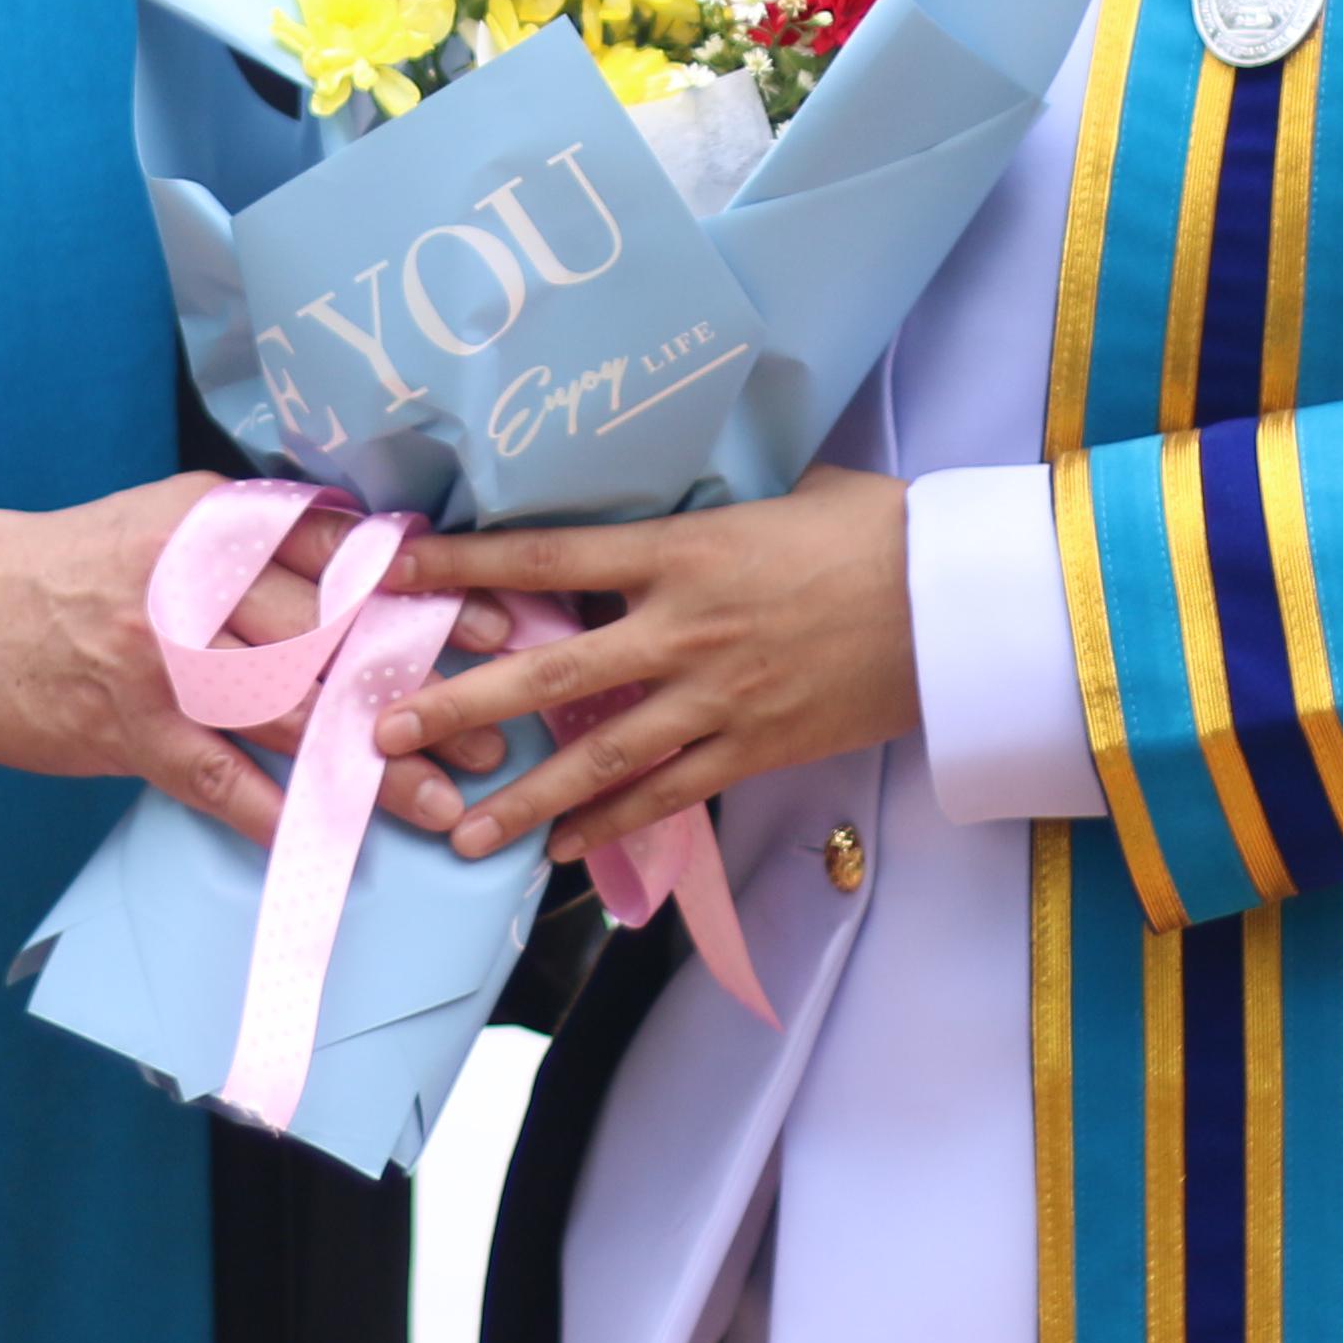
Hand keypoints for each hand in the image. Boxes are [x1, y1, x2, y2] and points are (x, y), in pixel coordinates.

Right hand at [0, 478, 515, 847]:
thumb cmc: (72, 566)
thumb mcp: (168, 520)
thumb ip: (256, 538)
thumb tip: (363, 557)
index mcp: (218, 523)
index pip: (342, 554)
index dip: (427, 593)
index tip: (498, 624)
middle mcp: (198, 582)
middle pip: (334, 638)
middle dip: (420, 686)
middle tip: (492, 726)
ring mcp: (163, 658)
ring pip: (291, 714)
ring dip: (371, 764)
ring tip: (438, 801)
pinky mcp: (127, 728)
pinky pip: (217, 779)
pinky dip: (274, 812)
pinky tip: (327, 841)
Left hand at [375, 468, 919, 863]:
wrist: (959, 601)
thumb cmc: (875, 527)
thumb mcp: (779, 492)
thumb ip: (703, 511)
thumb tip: (658, 502)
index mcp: (682, 551)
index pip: (547, 558)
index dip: (463, 568)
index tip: (395, 572)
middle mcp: (684, 630)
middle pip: (548, 677)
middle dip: (459, 705)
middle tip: (383, 732)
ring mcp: (718, 699)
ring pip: (599, 760)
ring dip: (523, 799)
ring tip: (458, 832)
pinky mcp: (756, 748)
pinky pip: (668, 796)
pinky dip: (611, 826)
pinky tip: (561, 850)